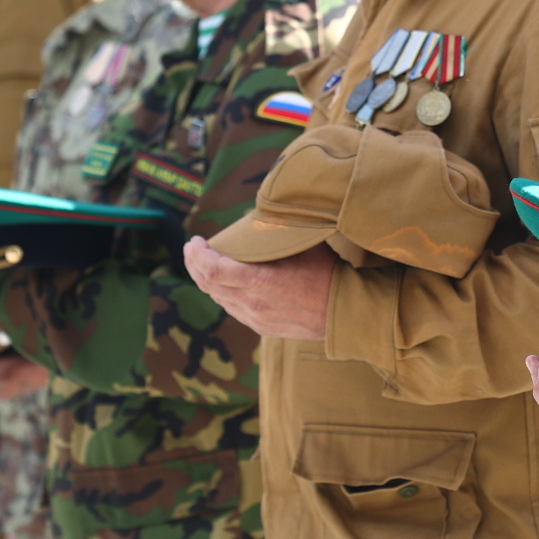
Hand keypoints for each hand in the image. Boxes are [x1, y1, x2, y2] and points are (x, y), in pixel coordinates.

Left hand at [184, 238, 333, 338]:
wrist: (345, 312)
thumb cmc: (328, 273)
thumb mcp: (304, 244)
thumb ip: (278, 232)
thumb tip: (263, 211)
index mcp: (261, 282)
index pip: (213, 270)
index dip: (198, 255)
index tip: (196, 240)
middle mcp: (253, 304)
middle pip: (209, 285)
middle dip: (195, 264)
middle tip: (193, 248)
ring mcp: (256, 318)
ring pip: (219, 298)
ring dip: (207, 279)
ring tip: (205, 263)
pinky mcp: (262, 327)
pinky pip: (232, 309)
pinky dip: (223, 293)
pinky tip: (226, 283)